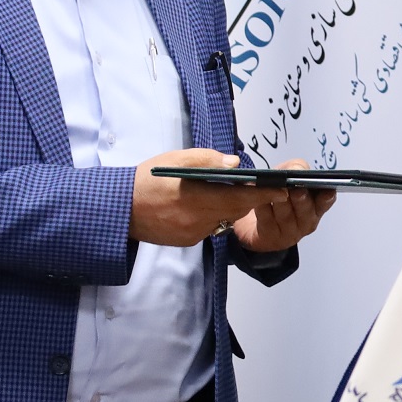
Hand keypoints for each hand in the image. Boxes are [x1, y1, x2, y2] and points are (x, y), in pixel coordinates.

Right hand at [130, 149, 280, 246]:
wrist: (120, 210)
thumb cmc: (148, 180)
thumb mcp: (177, 160)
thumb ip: (208, 160)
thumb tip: (235, 164)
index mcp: (198, 198)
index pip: (241, 197)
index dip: (264, 194)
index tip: (282, 188)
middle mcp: (199, 220)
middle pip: (236, 210)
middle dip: (251, 200)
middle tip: (265, 188)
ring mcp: (193, 234)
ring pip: (223, 220)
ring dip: (231, 207)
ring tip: (233, 192)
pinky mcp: (187, 241)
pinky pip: (209, 228)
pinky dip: (213, 216)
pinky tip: (206, 204)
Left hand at [234, 158, 336, 252]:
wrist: (257, 216)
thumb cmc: (279, 191)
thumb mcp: (289, 174)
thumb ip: (296, 167)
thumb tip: (298, 169)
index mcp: (316, 205)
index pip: (325, 202)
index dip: (326, 197)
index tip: (326, 190)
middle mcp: (306, 221)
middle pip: (305, 210)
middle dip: (301, 199)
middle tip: (297, 190)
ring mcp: (289, 232)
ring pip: (285, 215)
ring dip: (280, 202)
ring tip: (276, 191)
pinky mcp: (270, 237)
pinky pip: (266, 220)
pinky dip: (262, 208)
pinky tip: (259, 200)